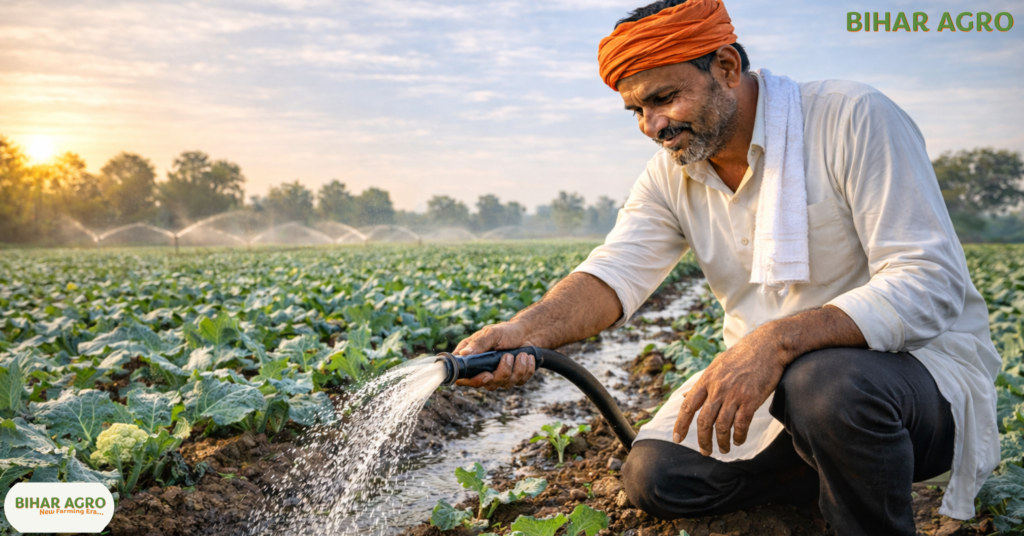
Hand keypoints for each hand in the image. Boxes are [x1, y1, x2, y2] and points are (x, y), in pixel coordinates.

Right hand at [452, 323, 536, 390]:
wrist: (526, 334)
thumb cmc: (506, 331)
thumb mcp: (492, 333)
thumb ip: (479, 343)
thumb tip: (463, 353)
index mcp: (472, 359)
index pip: (464, 377)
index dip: (473, 381)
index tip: (487, 375)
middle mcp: (482, 370)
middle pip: (486, 384)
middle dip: (501, 372)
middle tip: (508, 356)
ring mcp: (497, 377)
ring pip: (505, 384)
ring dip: (517, 368)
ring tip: (521, 354)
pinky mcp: (512, 379)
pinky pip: (519, 382)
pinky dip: (527, 370)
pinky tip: (527, 358)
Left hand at [673, 327, 786, 454]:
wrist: (768, 346)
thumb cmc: (742, 356)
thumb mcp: (717, 365)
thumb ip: (702, 383)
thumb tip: (686, 396)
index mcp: (707, 379)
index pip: (688, 406)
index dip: (680, 424)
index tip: (677, 438)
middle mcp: (718, 388)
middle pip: (704, 421)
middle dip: (702, 440)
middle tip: (705, 452)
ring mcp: (734, 394)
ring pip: (721, 426)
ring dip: (721, 442)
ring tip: (724, 450)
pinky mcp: (751, 399)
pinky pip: (741, 424)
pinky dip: (738, 436)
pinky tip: (738, 441)